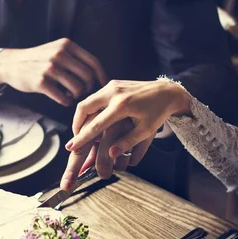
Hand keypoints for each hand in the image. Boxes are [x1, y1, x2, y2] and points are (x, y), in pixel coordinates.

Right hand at [0, 38, 107, 106]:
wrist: (11, 64)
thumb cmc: (38, 59)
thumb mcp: (56, 49)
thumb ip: (74, 57)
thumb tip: (96, 73)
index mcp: (66, 45)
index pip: (93, 62)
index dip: (101, 76)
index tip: (103, 85)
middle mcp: (60, 54)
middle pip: (88, 77)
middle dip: (88, 88)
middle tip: (82, 92)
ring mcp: (50, 68)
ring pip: (78, 88)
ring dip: (77, 96)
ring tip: (71, 95)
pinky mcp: (41, 82)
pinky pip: (63, 98)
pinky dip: (66, 101)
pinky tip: (63, 99)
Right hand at [60, 79, 189, 189]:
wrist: (167, 91)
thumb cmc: (158, 112)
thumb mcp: (146, 130)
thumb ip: (128, 142)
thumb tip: (110, 154)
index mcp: (122, 105)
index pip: (96, 124)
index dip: (82, 137)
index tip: (70, 147)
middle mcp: (114, 92)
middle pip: (84, 108)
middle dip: (76, 124)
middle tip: (75, 139)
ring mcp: (112, 86)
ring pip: (87, 101)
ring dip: (81, 117)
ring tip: (81, 132)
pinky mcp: (113, 84)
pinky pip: (94, 97)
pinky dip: (89, 110)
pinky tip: (90, 120)